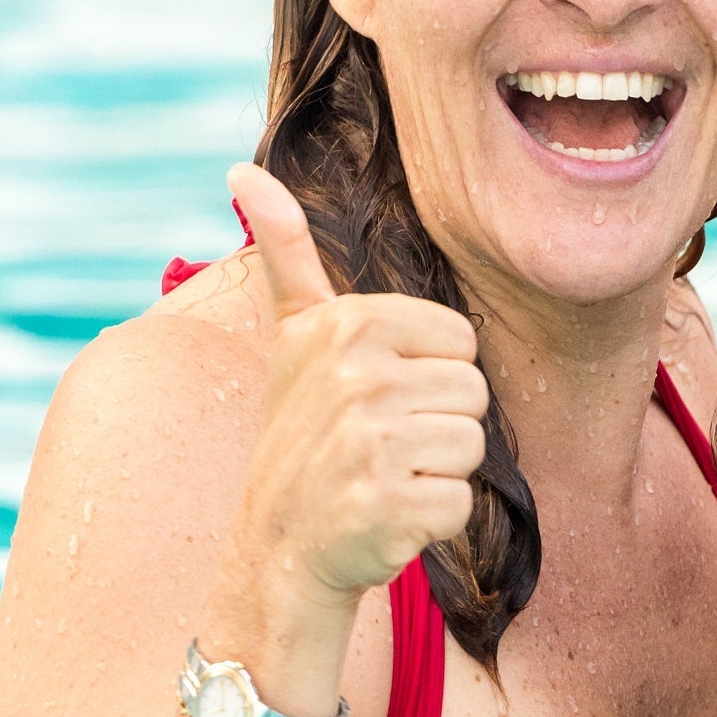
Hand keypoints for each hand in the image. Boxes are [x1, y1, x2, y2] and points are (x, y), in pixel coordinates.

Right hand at [228, 163, 488, 626]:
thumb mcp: (295, 336)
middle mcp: (354, 377)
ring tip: (381, 477)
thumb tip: (244, 172)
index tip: (375, 397)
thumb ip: (287, 252)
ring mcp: (369, 444)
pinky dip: (431, 519)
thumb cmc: (306, 433)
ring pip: (473, 445)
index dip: (431, 375)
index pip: (461, 342)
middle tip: (376, 445)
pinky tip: (384, 516)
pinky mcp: (388, 506)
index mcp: (346, 325)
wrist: (277, 544)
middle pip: (472, 392)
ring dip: (436, 472)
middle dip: (436, 425)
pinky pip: (461, 502)